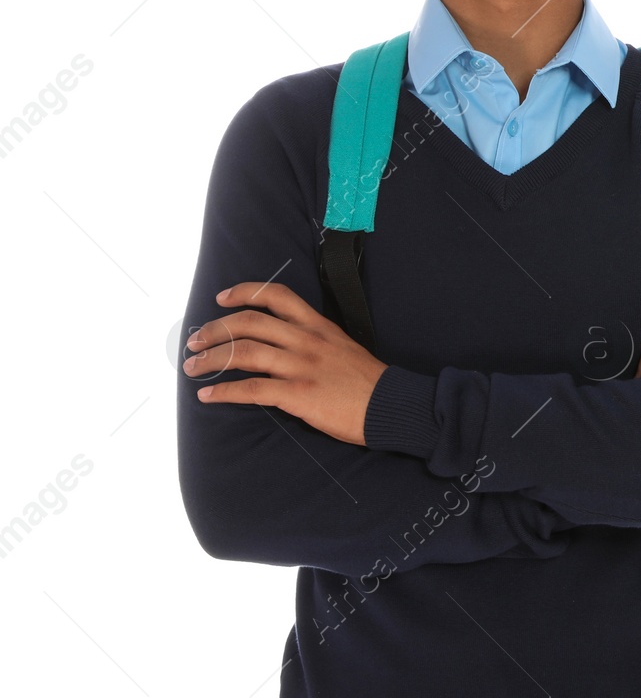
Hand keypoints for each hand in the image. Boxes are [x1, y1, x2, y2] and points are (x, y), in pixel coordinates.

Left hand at [183, 282, 388, 445]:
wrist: (390, 405)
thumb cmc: (367, 381)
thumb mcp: (342, 347)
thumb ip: (314, 341)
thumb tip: (284, 344)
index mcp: (318, 326)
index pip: (277, 296)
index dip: (245, 292)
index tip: (222, 298)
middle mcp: (306, 340)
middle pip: (250, 323)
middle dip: (215, 330)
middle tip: (195, 340)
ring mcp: (301, 366)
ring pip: (244, 353)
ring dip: (211, 359)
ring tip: (193, 366)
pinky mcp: (298, 394)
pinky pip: (250, 389)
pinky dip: (223, 392)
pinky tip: (208, 396)